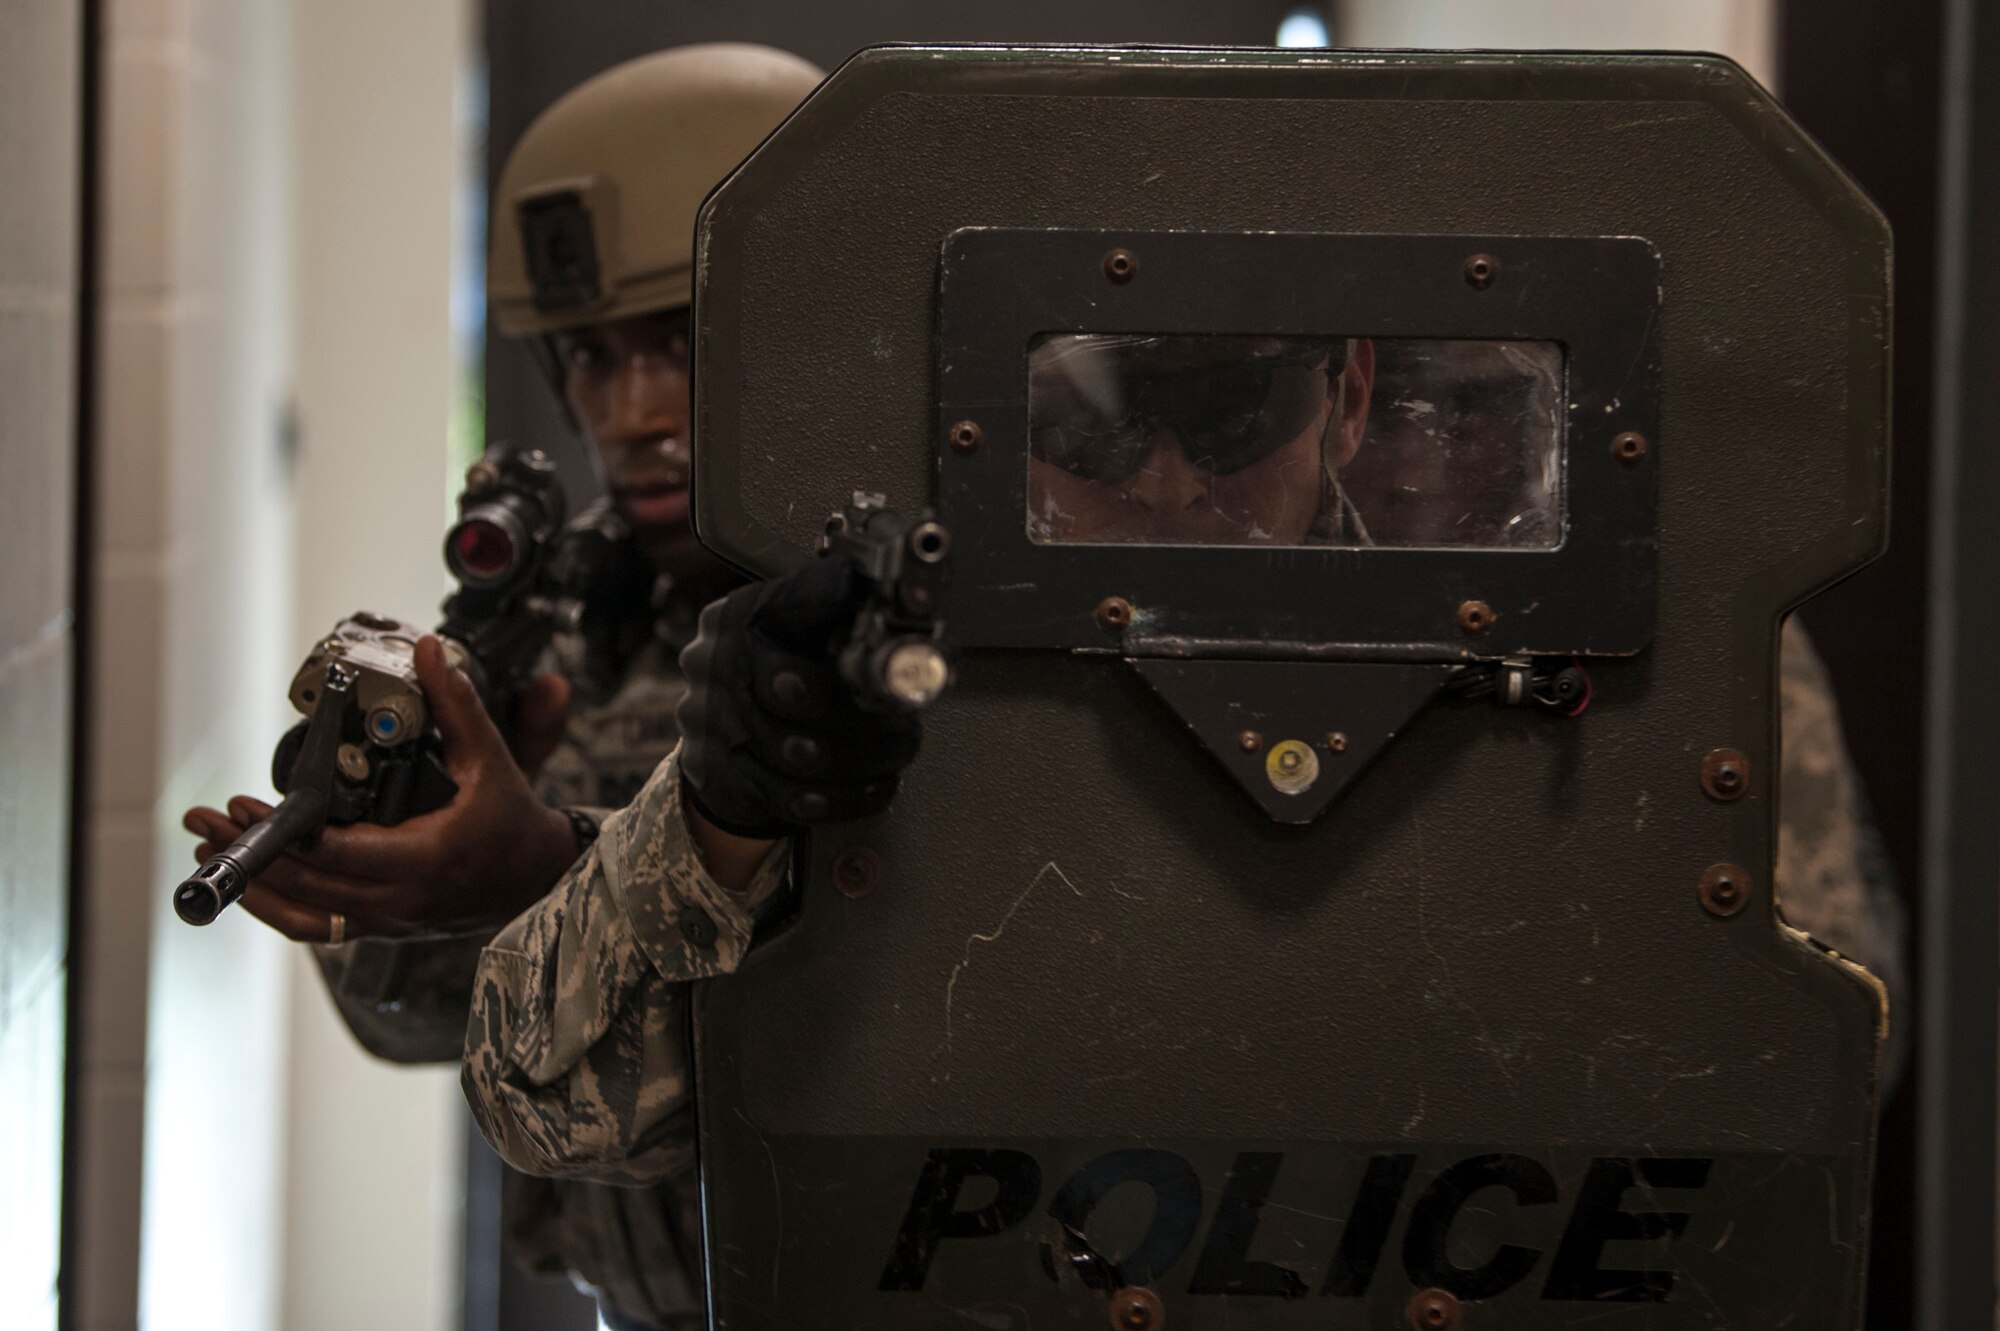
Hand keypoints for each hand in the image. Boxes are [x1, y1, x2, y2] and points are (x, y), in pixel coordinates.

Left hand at [182, 636, 580, 943]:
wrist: (537, 878)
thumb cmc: (511, 818)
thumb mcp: (490, 757)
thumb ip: (456, 705)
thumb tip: (429, 651)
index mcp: (427, 859)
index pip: (338, 852)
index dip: (285, 831)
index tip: (246, 803)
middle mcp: (402, 899)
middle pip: (307, 885)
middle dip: (250, 852)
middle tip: (208, 819)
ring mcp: (388, 921)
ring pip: (303, 914)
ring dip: (252, 886)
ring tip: (206, 850)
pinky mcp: (380, 928)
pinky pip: (317, 929)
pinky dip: (276, 910)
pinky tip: (248, 887)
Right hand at [676, 553, 921, 837]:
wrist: (723, 745)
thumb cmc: (773, 678)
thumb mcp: (792, 632)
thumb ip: (828, 613)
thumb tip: (880, 590)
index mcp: (734, 619)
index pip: (783, 602)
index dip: (825, 598)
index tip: (865, 598)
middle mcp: (713, 665)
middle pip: (793, 687)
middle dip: (861, 711)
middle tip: (904, 721)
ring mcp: (713, 725)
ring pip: (801, 752)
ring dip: (866, 757)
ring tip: (898, 750)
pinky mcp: (725, 780)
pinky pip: (798, 797)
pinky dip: (849, 796)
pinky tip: (876, 785)